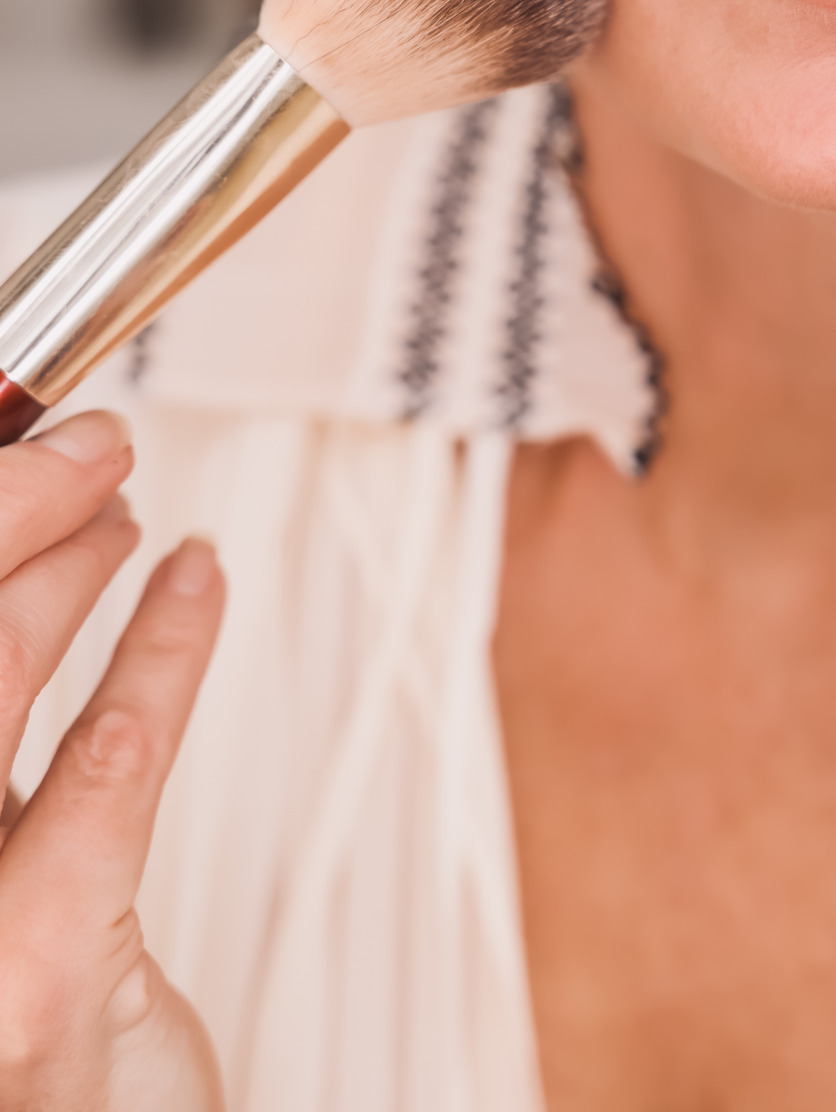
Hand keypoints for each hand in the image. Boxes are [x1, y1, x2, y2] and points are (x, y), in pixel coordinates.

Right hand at [0, 411, 225, 1110]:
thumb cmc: (15, 1010)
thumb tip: (15, 564)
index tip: (11, 448)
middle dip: (9, 517)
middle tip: (75, 457)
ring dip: (72, 567)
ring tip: (123, 512)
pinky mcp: (38, 959)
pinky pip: (111, 756)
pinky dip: (162, 644)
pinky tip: (193, 578)